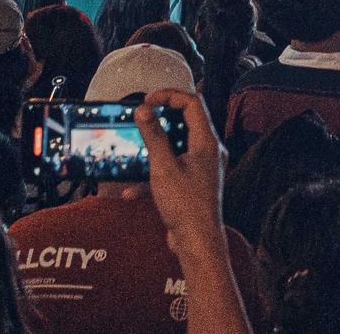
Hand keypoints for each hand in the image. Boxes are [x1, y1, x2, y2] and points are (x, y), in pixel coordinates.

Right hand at [135, 88, 225, 258]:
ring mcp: (203, 168)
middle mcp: (209, 151)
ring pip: (176, 148)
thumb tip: (143, 110)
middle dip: (159, 121)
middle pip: (186, 122)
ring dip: (153, 151)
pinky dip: (154, 177)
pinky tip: (131, 193)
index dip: (169, 96)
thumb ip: (154, 137)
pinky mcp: (194, 184)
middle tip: (139, 121)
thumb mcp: (163, 168)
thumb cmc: (185, 206)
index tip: (147, 100)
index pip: (193, 103)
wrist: (198, 243)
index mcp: (207, 141)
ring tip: (133, 154)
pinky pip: (173, 171)